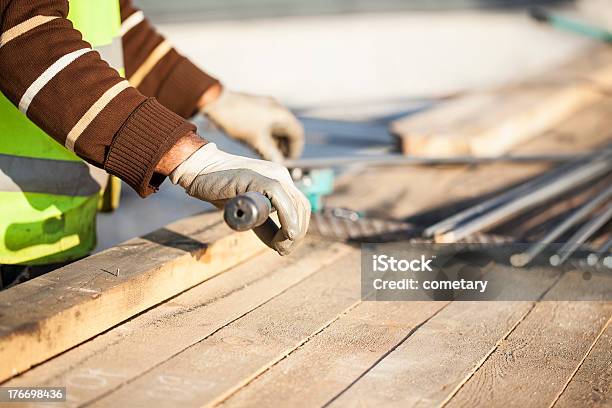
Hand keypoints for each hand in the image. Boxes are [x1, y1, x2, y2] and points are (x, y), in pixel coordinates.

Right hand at [170, 143, 309, 254]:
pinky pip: (280, 198)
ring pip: (296, 205)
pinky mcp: (258, 178)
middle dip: (297, 233)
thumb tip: (280, 244)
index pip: (300, 207)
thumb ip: (262, 220)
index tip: (285, 245)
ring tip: (280, 246)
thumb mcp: (248, 208)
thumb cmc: (219, 189)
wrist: (198, 169)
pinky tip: (285, 234)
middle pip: (302, 207)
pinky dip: (288, 219)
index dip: (298, 229)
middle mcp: (280, 174)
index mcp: (280, 180)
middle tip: (283, 249)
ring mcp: (271, 174)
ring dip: (293, 231)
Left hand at [201, 89, 303, 162]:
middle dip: (285, 147)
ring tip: (268, 154)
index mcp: (282, 114)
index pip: (298, 134)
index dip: (295, 150)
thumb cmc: (238, 121)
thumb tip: (280, 165)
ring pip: (277, 128)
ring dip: (275, 142)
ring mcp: (267, 106)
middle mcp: (277, 108)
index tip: (288, 161)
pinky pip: (268, 123)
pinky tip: (259, 144)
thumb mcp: (257, 141)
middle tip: (278, 160)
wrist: (216, 102)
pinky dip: (267, 135)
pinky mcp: (257, 107)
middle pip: (289, 131)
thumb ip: (271, 154)